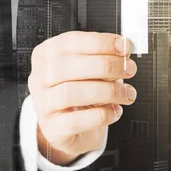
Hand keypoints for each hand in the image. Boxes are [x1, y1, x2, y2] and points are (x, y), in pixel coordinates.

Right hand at [28, 31, 136, 165]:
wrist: (71, 127)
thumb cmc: (82, 91)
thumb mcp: (92, 69)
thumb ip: (106, 57)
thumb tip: (125, 48)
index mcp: (47, 54)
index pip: (70, 41)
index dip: (100, 43)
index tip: (125, 47)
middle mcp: (40, 78)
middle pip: (68, 66)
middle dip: (107, 65)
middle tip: (130, 69)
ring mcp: (43, 104)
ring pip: (70, 93)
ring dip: (108, 91)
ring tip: (127, 93)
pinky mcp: (52, 128)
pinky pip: (75, 121)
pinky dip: (101, 115)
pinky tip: (116, 110)